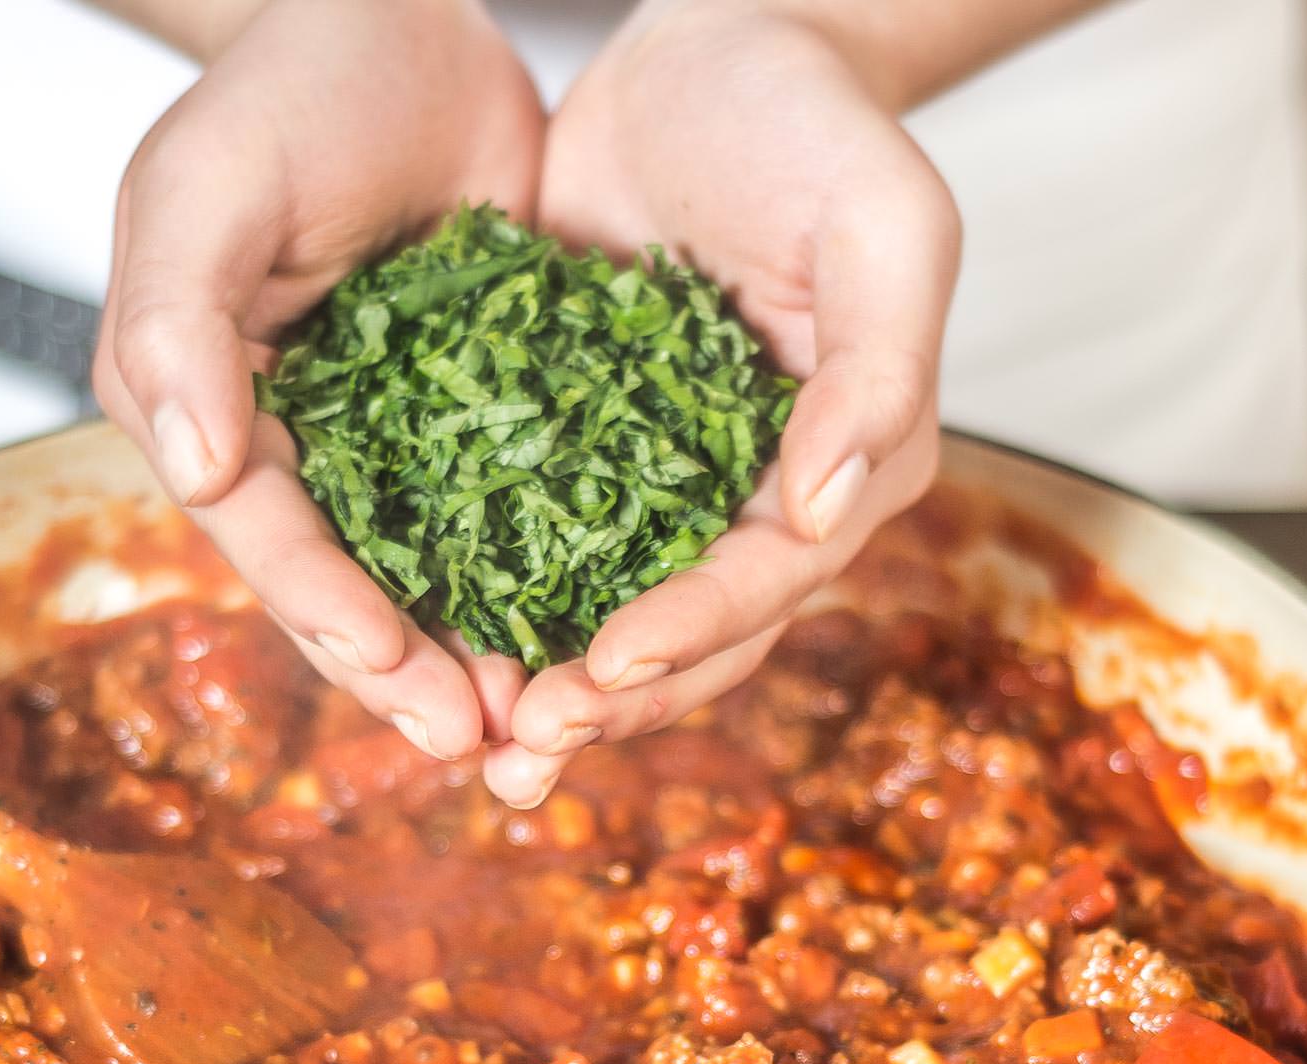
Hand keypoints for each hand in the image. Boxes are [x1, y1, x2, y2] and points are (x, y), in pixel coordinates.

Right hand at [95, 0, 541, 761]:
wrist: (395, 17)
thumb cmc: (283, 90)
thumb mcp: (204, 188)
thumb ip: (176, 323)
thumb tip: (191, 466)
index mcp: (211, 412)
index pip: (265, 534)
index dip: (324, 607)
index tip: (395, 663)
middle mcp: (297, 449)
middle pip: (349, 584)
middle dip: (409, 670)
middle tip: (480, 742)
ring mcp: (393, 443)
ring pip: (435, 572)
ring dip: (482, 649)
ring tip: (544, 720)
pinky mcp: (481, 418)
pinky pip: (514, 512)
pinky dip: (549, 574)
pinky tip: (605, 624)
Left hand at [482, 0, 959, 806]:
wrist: (717, 51)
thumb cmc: (815, 122)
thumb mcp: (883, 224)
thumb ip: (879, 365)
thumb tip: (830, 505)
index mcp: (847, 462)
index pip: (773, 575)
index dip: (695, 629)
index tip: (607, 665)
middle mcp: (760, 497)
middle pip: (694, 631)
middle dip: (611, 697)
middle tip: (522, 751)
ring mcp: (668, 483)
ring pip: (610, 611)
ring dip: (548, 687)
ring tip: (473, 747)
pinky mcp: (584, 451)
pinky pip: (535, 542)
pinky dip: (491, 601)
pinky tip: (422, 642)